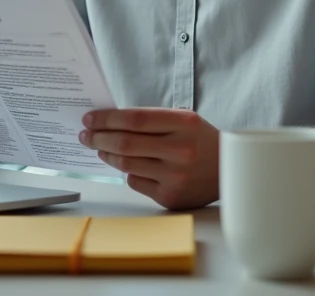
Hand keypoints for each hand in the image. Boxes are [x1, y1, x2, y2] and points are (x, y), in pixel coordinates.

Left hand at [79, 108, 219, 209]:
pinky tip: (124, 165)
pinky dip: (127, 172)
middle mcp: (180, 150)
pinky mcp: (171, 197)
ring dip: (106, 155)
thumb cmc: (200, 140)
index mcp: (184, 124)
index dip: (107, 119)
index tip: (89, 119)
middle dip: (99, 138)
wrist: (228, 170)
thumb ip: (151, 120)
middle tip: (85, 135)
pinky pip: (136, 182)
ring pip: (126, 165)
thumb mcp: (184, 120)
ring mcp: (175, 176)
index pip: (134, 119)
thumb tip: (109, 121)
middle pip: (125, 143)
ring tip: (98, 148)